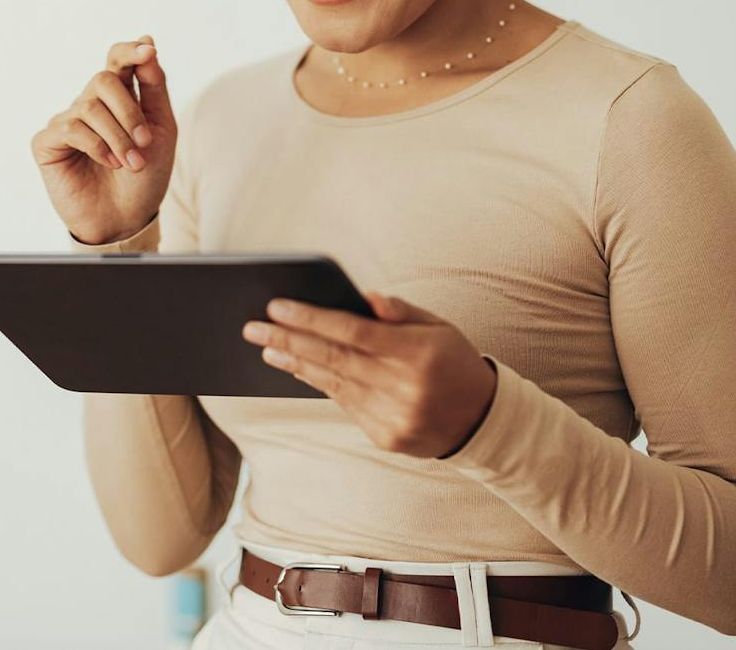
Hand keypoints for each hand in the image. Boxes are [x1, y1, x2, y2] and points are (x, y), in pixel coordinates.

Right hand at [30, 34, 176, 244]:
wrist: (127, 218)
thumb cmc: (145, 175)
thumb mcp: (161, 129)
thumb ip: (155, 87)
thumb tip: (148, 43)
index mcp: (118, 97)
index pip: (117, 59)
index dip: (130, 50)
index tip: (149, 50)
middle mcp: (90, 104)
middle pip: (103, 79)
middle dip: (129, 111)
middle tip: (144, 142)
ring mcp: (66, 121)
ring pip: (90, 107)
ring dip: (118, 137)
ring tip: (131, 163)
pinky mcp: (47, 142)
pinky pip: (71, 128)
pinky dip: (97, 146)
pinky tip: (109, 163)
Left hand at [241, 290, 498, 459]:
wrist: (482, 420)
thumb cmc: (454, 361)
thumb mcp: (438, 326)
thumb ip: (400, 311)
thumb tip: (365, 298)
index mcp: (417, 352)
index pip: (352, 331)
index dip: (311, 319)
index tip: (277, 306)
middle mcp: (403, 387)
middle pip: (333, 359)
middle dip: (288, 340)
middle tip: (253, 327)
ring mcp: (393, 416)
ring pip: (332, 384)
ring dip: (295, 363)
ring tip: (267, 347)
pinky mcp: (385, 437)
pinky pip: (344, 405)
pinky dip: (319, 384)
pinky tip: (298, 369)